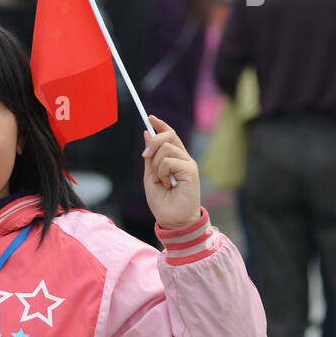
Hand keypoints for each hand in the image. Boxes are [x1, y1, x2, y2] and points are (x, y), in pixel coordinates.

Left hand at [141, 115, 200, 229]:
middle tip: (145, 156)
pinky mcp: (190, 170)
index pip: (170, 135)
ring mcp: (188, 164)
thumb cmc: (162, 202)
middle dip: (153, 141)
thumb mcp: (150, 175)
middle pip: (169, 135)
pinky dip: (162, 172)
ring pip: (166, 148)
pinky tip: (168, 184)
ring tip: (161, 181)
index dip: (161, 125)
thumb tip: (146, 133)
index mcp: (175, 159)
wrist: (172, 220)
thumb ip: (150, 156)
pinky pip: (169, 161)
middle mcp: (184, 159)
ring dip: (156, 165)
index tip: (150, 117)